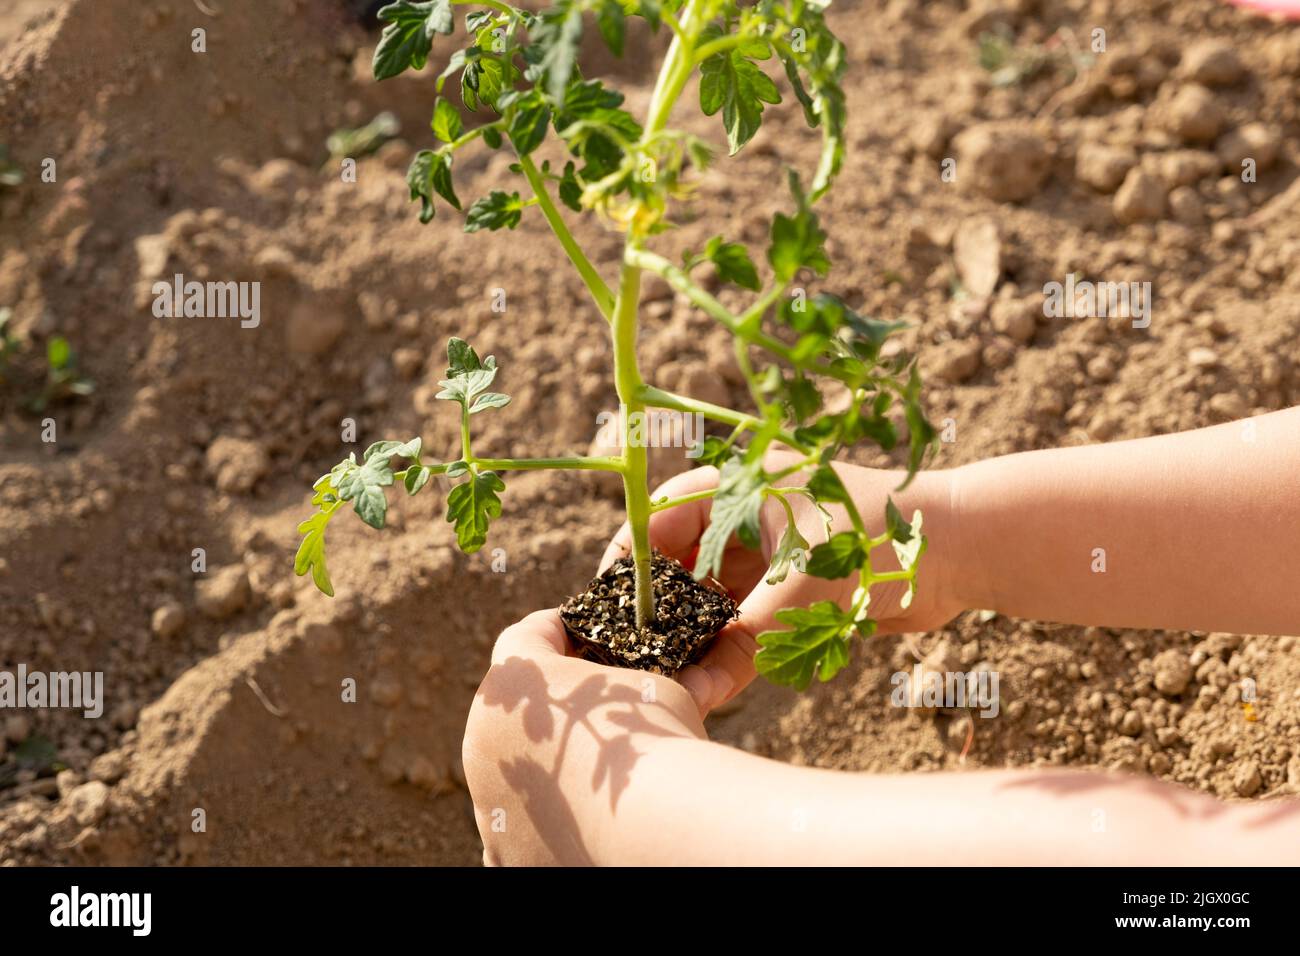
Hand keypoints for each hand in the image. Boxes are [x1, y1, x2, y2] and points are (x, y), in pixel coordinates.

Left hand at [461, 609, 703, 865]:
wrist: (653, 825)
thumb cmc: (654, 741)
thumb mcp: (658, 690)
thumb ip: (647, 681)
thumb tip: (689, 678)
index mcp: (513, 683)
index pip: (526, 638)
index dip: (559, 630)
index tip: (582, 631)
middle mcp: (483, 740)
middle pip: (513, 712)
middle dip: (550, 708)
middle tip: (594, 708)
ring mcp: (488, 802)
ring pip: (514, 775)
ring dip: (545, 769)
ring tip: (594, 772)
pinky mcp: (503, 853)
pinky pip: (519, 830)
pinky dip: (546, 825)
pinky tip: (584, 823)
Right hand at [600, 453, 964, 714]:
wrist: (961, 550)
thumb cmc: (876, 542)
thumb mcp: (802, 587)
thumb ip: (745, 638)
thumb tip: (699, 689)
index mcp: (744, 483)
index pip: (664, 513)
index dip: (632, 555)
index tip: (611, 599)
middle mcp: (751, 510)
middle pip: (684, 555)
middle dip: (663, 598)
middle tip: (637, 643)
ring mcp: (773, 546)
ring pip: (715, 588)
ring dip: (696, 624)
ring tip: (669, 664)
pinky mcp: (796, 580)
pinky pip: (747, 610)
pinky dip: (729, 636)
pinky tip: (711, 669)